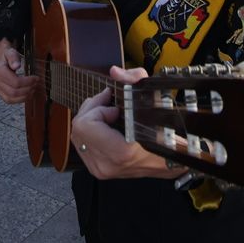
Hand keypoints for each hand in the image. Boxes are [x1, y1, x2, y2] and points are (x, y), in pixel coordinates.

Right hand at [0, 39, 37, 105]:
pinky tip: (27, 94)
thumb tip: (16, 66)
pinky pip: (10, 101)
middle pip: (14, 92)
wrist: (2, 59)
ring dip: (25, 96)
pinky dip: (20, 99)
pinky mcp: (0, 93)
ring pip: (11, 99)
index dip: (28, 82)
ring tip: (33, 89)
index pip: (15, 82)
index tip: (36, 78)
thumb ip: (13, 58)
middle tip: (36, 84)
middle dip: (27, 89)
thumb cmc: (7, 56)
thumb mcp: (11, 52)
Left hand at [72, 66, 186, 180]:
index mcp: (119, 152)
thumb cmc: (163, 133)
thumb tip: (115, 72)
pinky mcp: (97, 169)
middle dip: (91, 110)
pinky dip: (90, 131)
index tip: (114, 106)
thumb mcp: (154, 100)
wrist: (166, 160)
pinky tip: (104, 125)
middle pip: (78, 128)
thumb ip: (135, 80)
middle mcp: (106, 164)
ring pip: (77, 136)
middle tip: (107, 102)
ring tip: (106, 112)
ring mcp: (100, 169)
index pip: (85, 125)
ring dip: (90, 119)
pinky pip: (81, 144)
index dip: (98, 109)